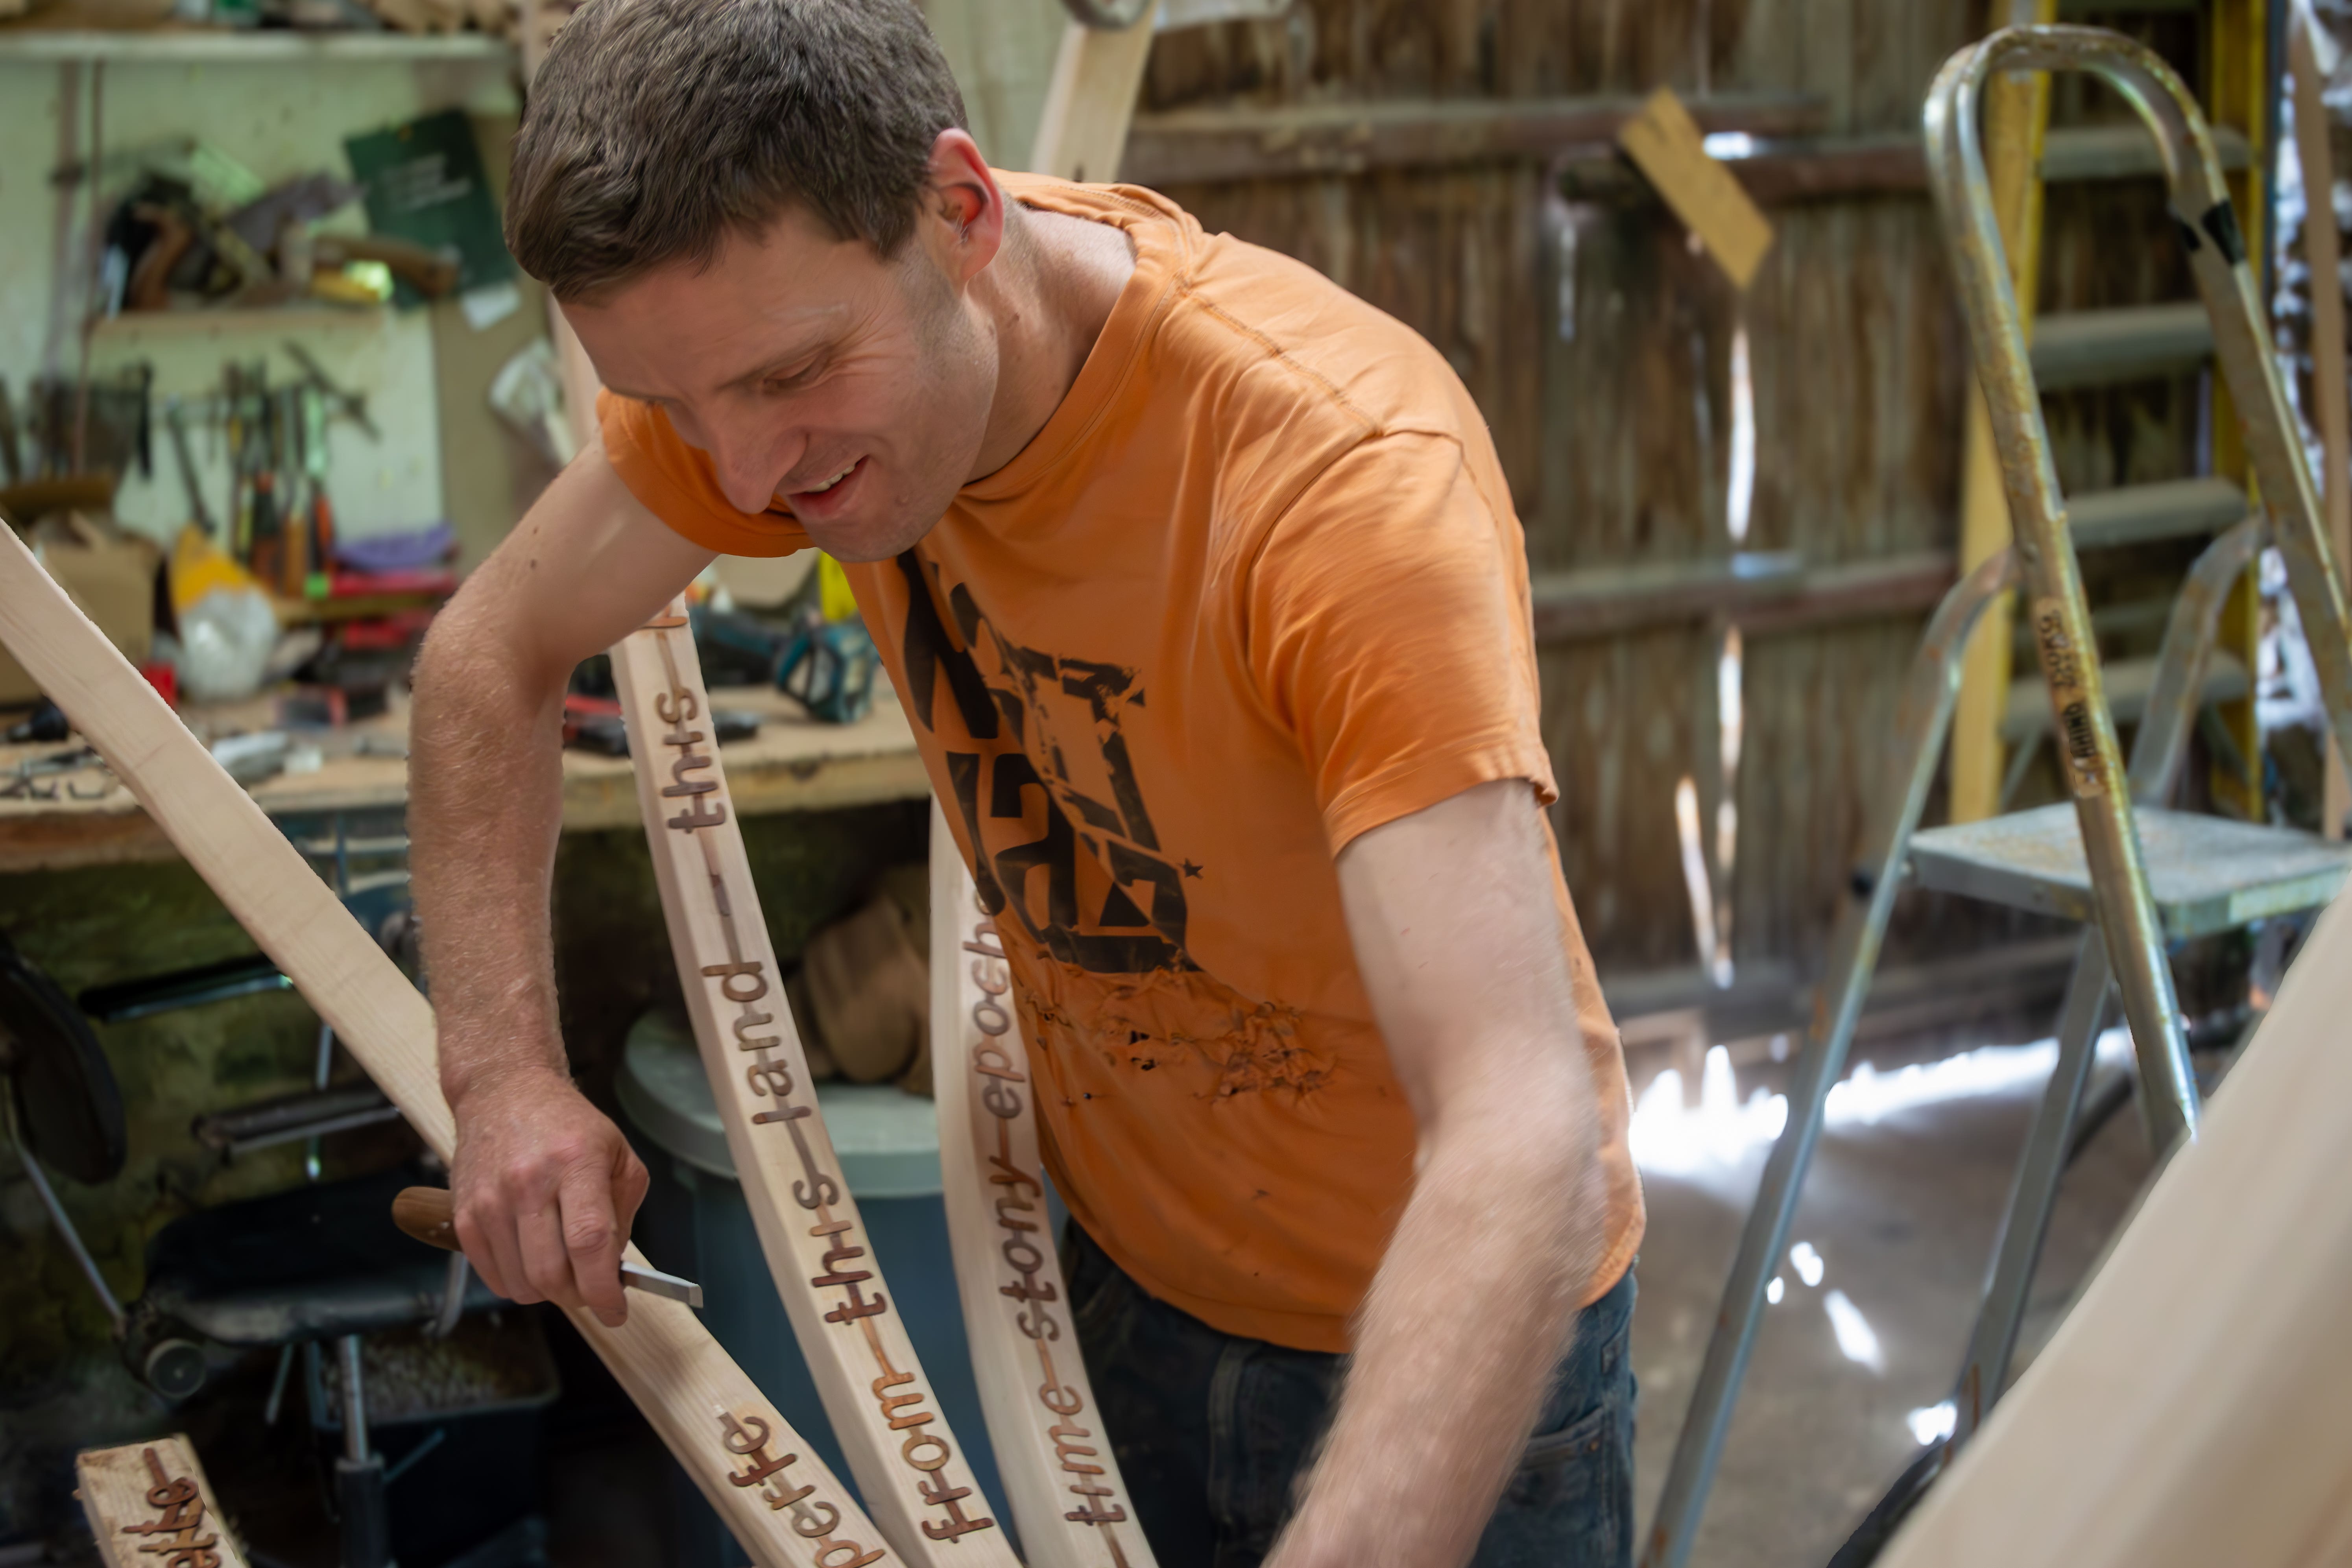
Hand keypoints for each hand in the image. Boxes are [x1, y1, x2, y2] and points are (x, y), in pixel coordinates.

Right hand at [448, 1066, 650, 1326]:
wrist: (504, 1092)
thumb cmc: (568, 1126)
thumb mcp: (618, 1155)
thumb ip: (622, 1215)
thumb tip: (613, 1271)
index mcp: (576, 1162)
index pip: (589, 1243)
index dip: (604, 1289)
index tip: (616, 1311)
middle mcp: (529, 1181)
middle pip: (551, 1272)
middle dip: (578, 1296)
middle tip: (590, 1291)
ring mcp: (491, 1200)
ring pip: (521, 1283)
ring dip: (547, 1292)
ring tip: (562, 1269)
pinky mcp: (464, 1214)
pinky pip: (492, 1276)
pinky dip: (517, 1283)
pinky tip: (532, 1259)